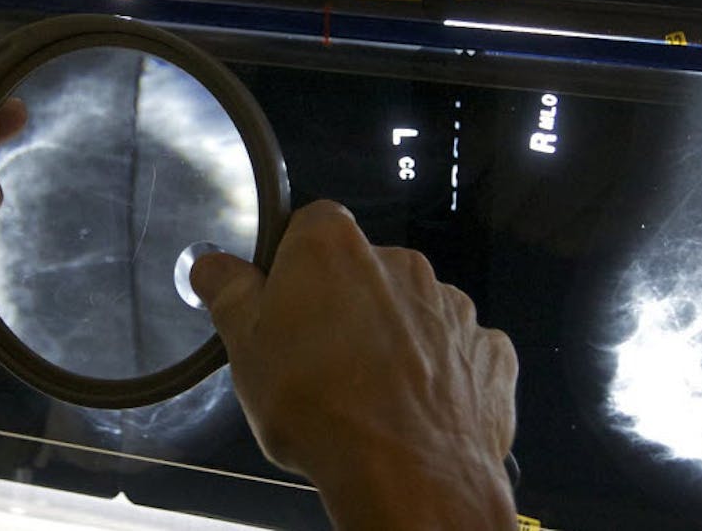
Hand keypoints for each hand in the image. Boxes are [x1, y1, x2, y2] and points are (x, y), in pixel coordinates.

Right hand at [191, 200, 518, 530]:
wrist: (407, 473)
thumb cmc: (322, 408)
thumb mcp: (245, 347)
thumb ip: (230, 293)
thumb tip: (214, 265)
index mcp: (335, 249)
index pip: (310, 228)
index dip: (293, 266)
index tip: (282, 304)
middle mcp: (401, 264)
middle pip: (365, 273)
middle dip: (345, 307)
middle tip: (319, 362)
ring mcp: (452, 306)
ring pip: (413, 314)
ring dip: (394, 342)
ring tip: (367, 396)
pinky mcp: (487, 350)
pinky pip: (457, 353)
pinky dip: (439, 375)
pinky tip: (414, 409)